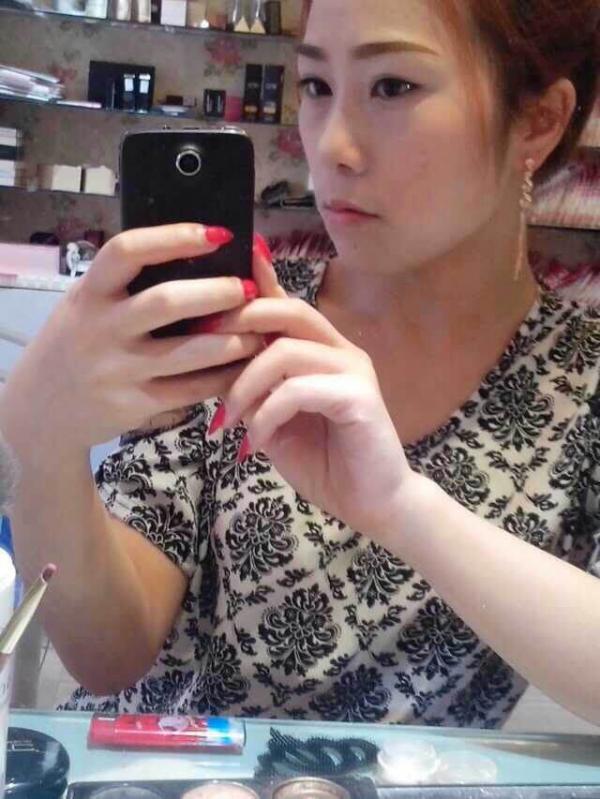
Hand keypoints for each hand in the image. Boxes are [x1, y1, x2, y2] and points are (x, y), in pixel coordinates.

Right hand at [0, 224, 265, 453]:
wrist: (41, 411)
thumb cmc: (76, 345)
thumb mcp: (86, 306)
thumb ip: (125, 286)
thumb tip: (196, 254)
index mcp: (89, 293)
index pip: (127, 251)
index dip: (175, 238)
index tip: (217, 234)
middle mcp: (100, 329)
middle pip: (167, 302)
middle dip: (217, 293)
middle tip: (249, 289)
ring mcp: (117, 370)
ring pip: (189, 352)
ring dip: (233, 340)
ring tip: (258, 331)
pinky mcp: (134, 405)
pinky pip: (190, 390)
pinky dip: (223, 377)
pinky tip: (243, 366)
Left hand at [216, 249, 417, 542]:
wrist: (371, 505)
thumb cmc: (325, 463)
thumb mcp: (275, 421)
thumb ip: (255, 390)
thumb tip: (215, 367)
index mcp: (321, 351)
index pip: (285, 304)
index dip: (255, 283)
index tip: (214, 282)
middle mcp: (340, 351)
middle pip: (288, 309)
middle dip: (240, 321)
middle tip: (203, 348)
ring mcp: (353, 371)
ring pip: (285, 351)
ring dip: (244, 385)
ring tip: (228, 420)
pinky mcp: (359, 397)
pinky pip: (296, 390)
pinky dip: (265, 416)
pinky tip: (254, 443)